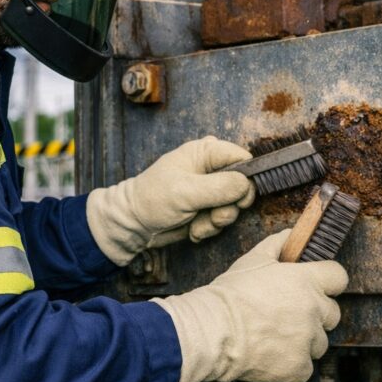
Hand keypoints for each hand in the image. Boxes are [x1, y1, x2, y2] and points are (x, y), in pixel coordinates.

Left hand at [86, 136, 255, 264]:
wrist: (134, 225)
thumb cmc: (152, 200)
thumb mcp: (185, 191)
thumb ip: (219, 187)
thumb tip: (247, 186)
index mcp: (205, 152)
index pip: (242, 158)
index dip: (246, 179)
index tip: (239, 199)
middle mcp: (211, 169)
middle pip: (242, 186)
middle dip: (229, 207)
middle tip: (214, 217)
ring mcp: (210, 190)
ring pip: (233, 207)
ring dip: (216, 221)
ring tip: (196, 225)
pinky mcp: (207, 209)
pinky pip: (222, 220)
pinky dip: (209, 228)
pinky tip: (192, 229)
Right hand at [151, 230, 347, 381]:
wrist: (212, 331)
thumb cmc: (230, 294)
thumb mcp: (252, 260)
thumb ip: (277, 245)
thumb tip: (290, 235)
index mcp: (307, 281)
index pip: (339, 277)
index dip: (328, 281)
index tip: (316, 287)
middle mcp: (314, 310)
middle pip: (332, 313)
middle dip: (316, 314)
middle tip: (288, 315)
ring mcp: (308, 341)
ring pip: (319, 342)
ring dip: (304, 341)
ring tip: (275, 337)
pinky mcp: (299, 367)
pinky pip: (305, 367)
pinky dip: (292, 364)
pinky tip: (271, 355)